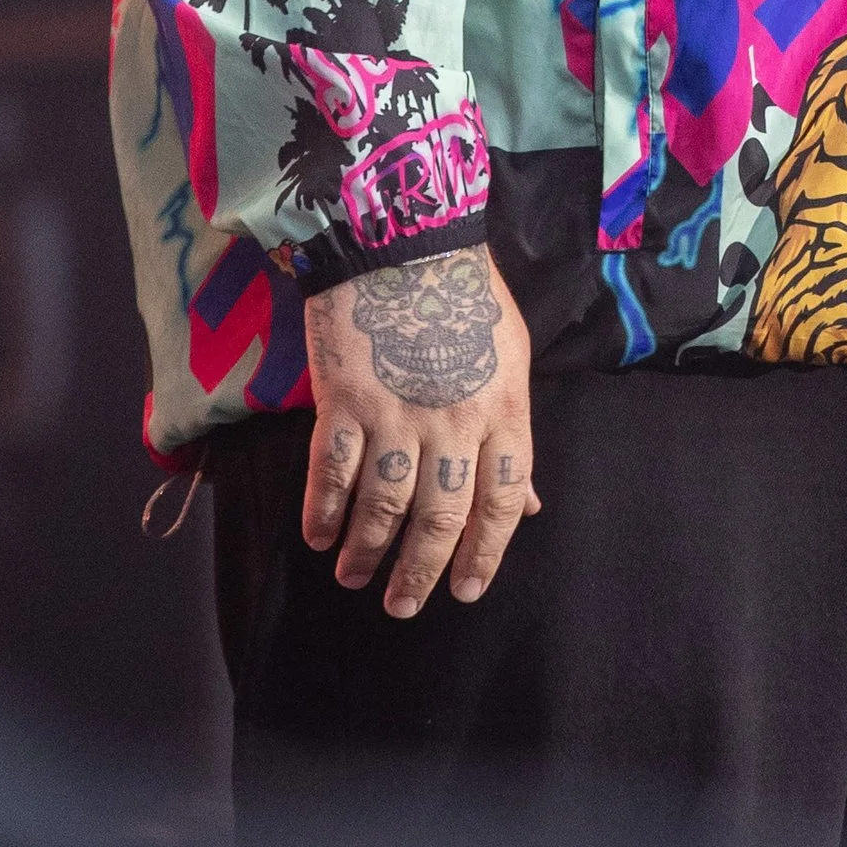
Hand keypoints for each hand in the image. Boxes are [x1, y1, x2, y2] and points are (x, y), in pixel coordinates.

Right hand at [301, 246, 537, 618]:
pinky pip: (332, 473)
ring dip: (368, 552)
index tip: (467, 590)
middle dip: (421, 572)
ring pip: (384, 505)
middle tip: (403, 605)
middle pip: (441, 517)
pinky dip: (324, 512)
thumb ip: (513, 434)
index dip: (486, 553)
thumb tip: (527, 504)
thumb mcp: (510, 358)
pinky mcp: (344, 402)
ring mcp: (397, 413)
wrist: (401, 240)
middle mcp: (454, 421)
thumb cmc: (463, 295)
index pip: (503, 501)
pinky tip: (319, 538)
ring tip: (356, 579)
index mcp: (504, 409)